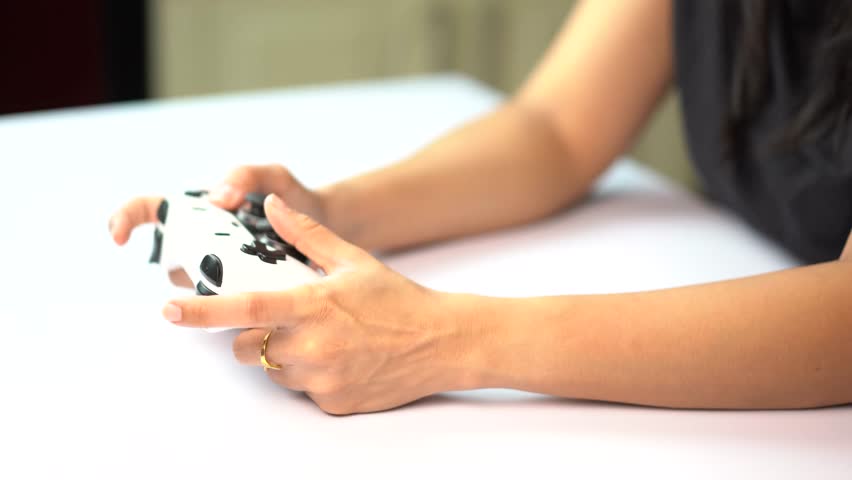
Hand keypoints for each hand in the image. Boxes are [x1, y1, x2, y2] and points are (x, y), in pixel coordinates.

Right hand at [108, 164, 326, 286]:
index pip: (149, 210)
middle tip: (220, 265)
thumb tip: (217, 197)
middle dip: (186, 266)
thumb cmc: (296, 198)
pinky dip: (236, 305)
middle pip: (172, 258)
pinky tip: (260, 302)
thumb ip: (245, 175)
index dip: (125, 220)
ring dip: (214, 288)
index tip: (118, 238)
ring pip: (197, 286)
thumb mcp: (273, 176)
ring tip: (251, 280)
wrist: (332, 228)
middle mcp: (204, 243)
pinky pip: (226, 305)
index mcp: (202, 210)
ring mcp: (221, 270)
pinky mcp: (242, 294)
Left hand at [162, 195, 472, 414]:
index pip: (246, 308)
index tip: (169, 309)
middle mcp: (312, 346)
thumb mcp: (354, 261)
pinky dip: (310, 376)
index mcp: (312, 305)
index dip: (202, 311)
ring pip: (273, 371)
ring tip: (323, 339)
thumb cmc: (398, 299)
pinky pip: (301, 391)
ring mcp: (322, 379)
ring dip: (283, 356)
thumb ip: (306, 235)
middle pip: (247, 349)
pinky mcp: (333, 403)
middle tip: (286, 321)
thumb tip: (271, 207)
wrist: (441, 342)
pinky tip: (341, 359)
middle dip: (252, 336)